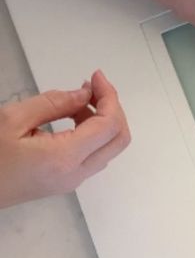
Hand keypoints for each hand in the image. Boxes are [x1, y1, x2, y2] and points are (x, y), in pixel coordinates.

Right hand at [0, 70, 130, 208]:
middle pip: (119, 140)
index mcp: (65, 158)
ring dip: (103, 120)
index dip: (109, 97)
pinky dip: (93, 133)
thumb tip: (84, 94)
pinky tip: (74, 117)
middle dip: (113, 108)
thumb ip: (53, 103)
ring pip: (108, 148)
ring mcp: (73, 181)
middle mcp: (76, 173)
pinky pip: (94, 155)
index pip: (109, 126)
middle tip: (92, 86)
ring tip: (78, 98)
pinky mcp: (67, 181)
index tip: (95, 76)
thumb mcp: (14, 119)